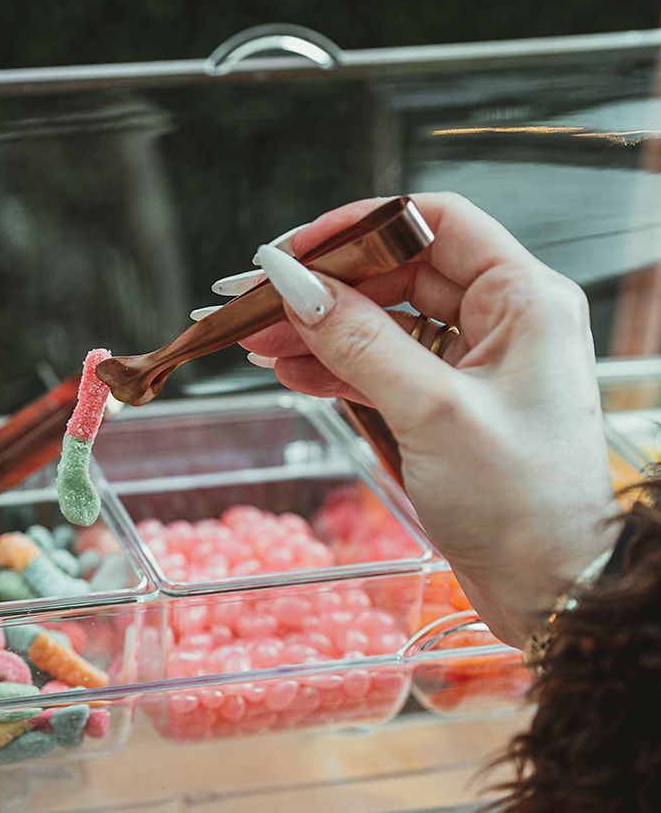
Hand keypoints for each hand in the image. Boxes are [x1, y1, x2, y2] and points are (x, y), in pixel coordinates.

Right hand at [243, 194, 618, 648]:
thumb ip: (360, 342)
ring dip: (325, 333)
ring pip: (389, 326)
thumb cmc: (522, 503)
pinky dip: (343, 372)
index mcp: (524, 299)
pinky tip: (297, 375)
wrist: (553, 588)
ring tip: (262, 345)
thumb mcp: (431, 412)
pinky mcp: (456, 413)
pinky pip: (390, 372)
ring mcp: (480, 369)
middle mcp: (507, 323)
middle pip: (402, 275)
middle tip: (259, 306)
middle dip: (329, 288)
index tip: (294, 250)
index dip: (360, 229)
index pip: (435, 224)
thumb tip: (298, 286)